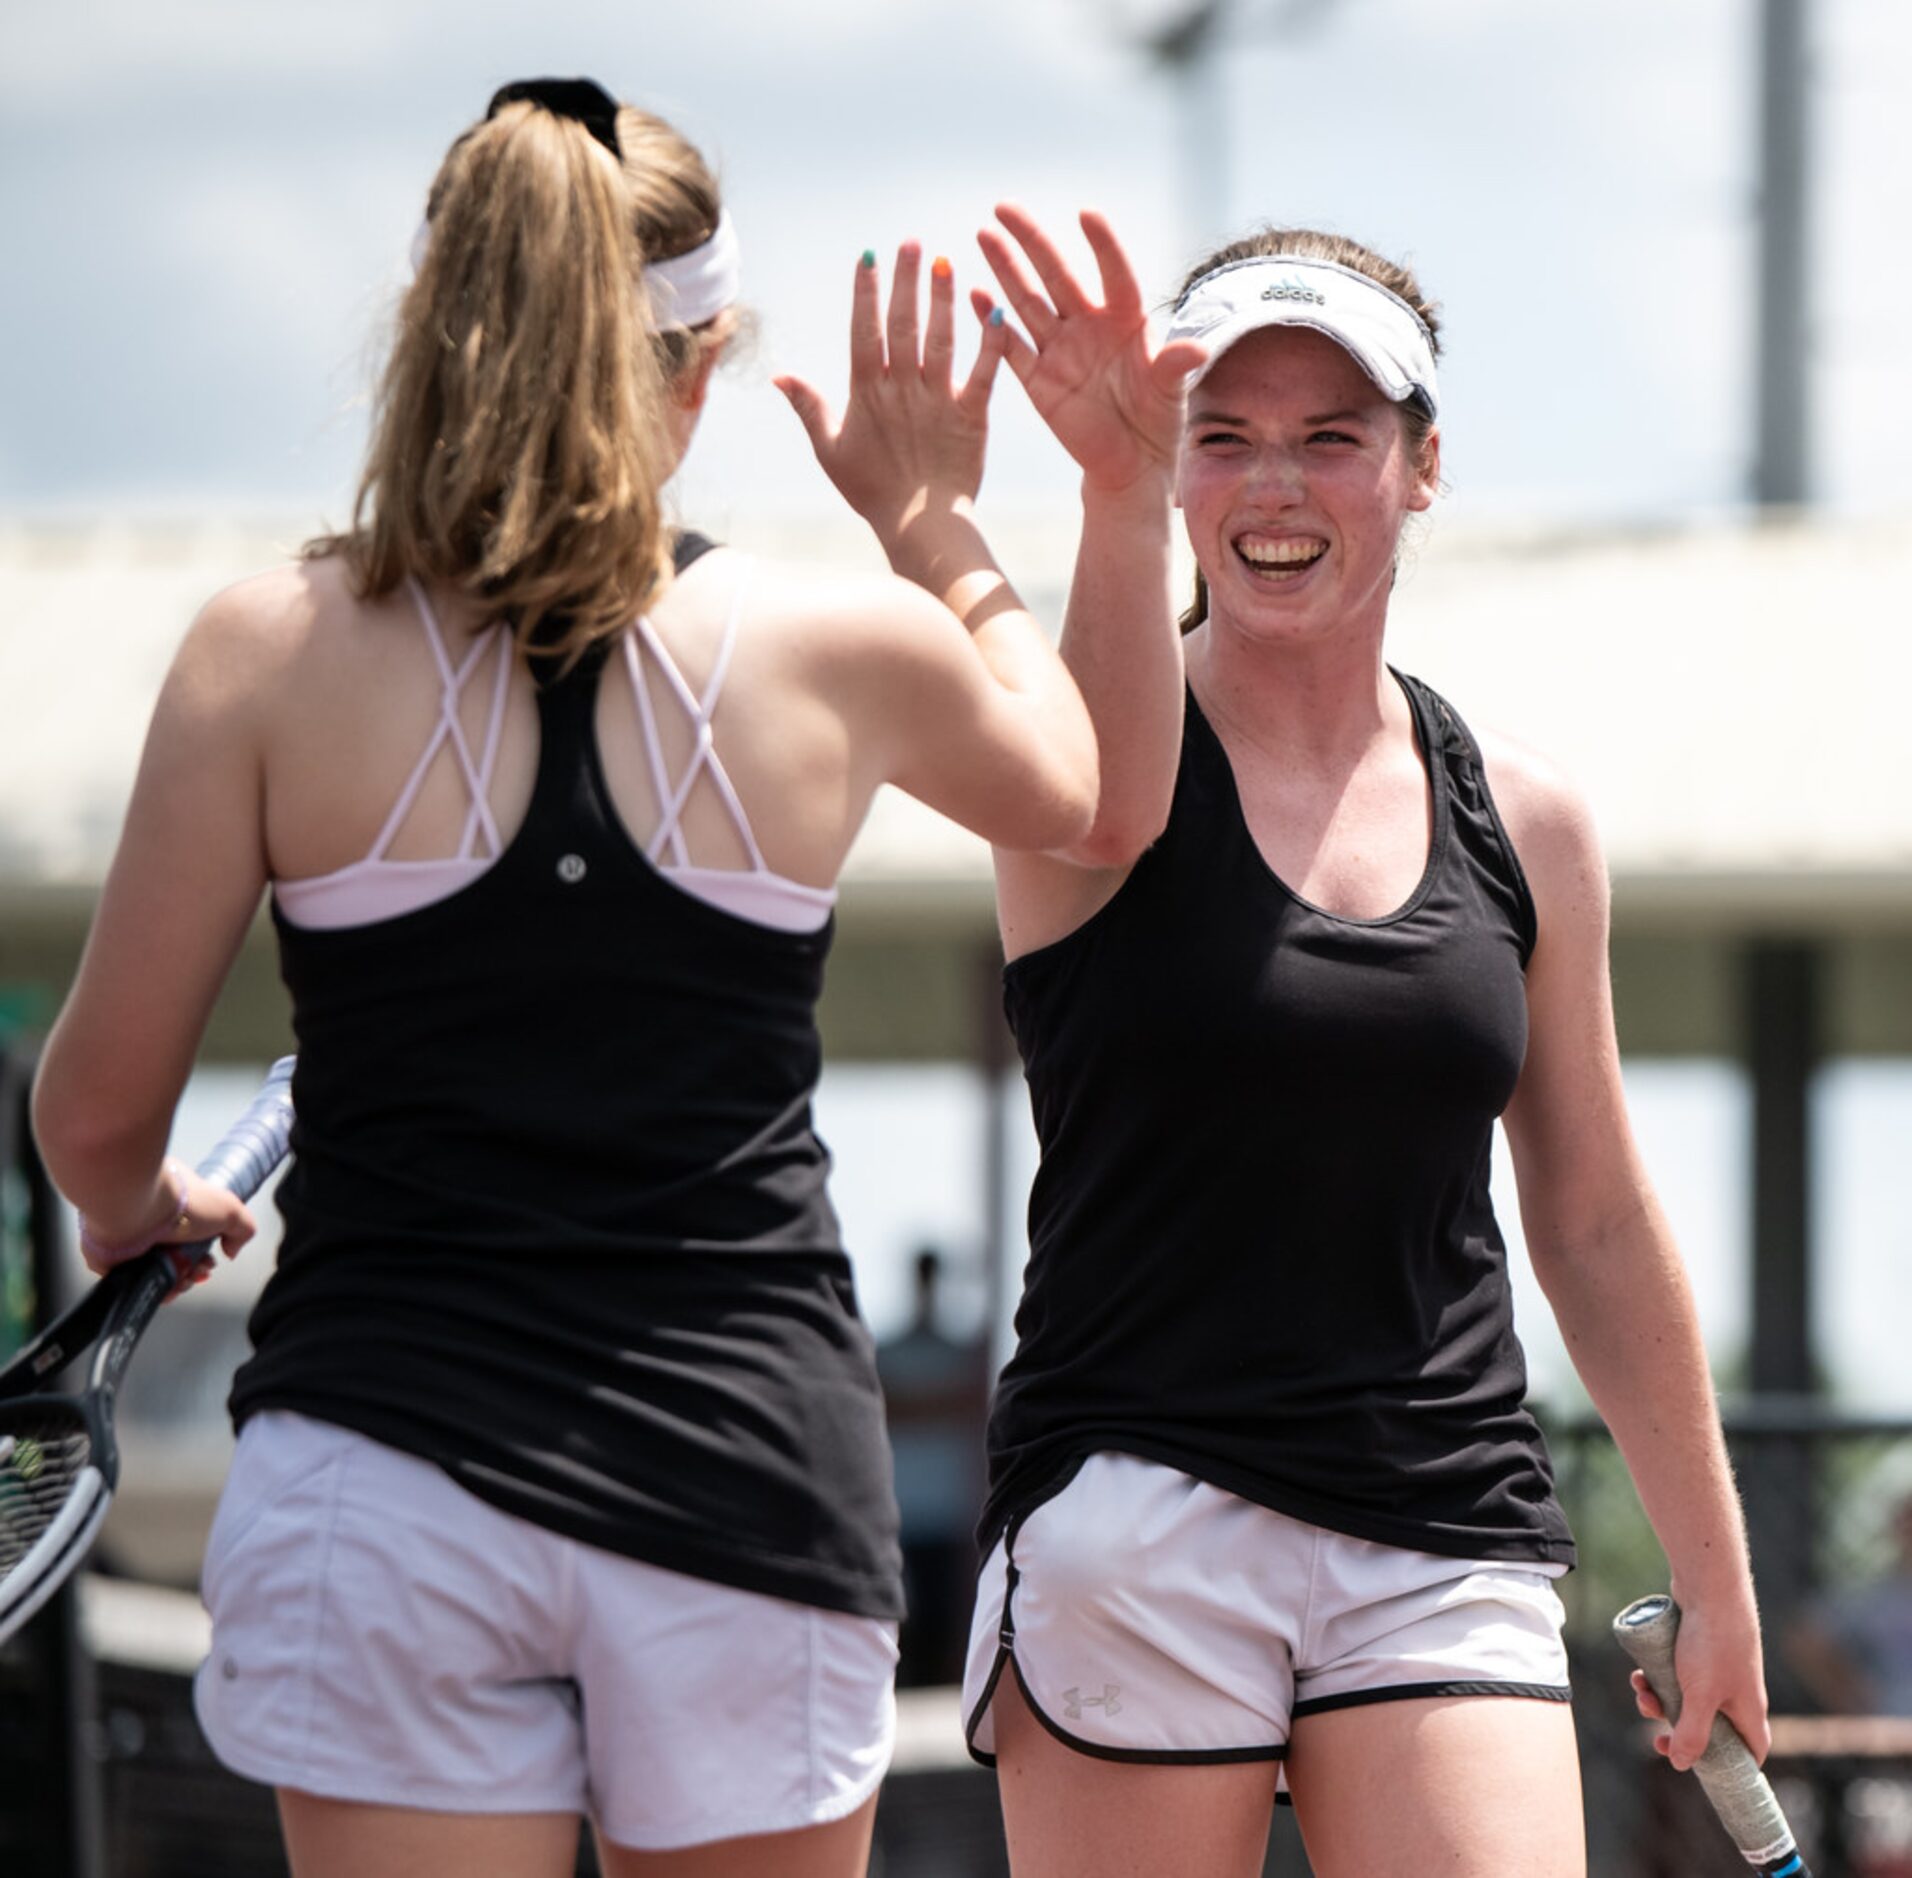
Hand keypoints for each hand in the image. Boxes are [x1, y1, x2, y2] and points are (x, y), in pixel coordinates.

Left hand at [79, 1161, 256, 1286]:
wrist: (137, 1209)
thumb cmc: (181, 1202)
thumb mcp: (230, 1209)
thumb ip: (243, 1229)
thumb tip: (231, 1251)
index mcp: (175, 1200)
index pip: (193, 1231)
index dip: (206, 1251)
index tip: (212, 1260)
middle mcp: (152, 1218)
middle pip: (177, 1254)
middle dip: (194, 1269)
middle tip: (199, 1273)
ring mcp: (132, 1239)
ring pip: (159, 1269)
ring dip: (177, 1281)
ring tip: (185, 1281)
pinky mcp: (112, 1258)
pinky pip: (137, 1281)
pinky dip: (154, 1288)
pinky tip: (168, 1288)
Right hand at [776, 244, 1008, 549]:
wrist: (919, 527)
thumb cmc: (872, 492)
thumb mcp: (830, 451)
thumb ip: (808, 408)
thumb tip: (778, 376)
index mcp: (867, 393)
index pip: (865, 332)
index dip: (866, 294)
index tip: (868, 257)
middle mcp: (903, 390)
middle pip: (903, 325)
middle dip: (906, 281)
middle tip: (911, 243)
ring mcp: (938, 401)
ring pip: (940, 340)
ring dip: (943, 300)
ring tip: (946, 263)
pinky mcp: (971, 416)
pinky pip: (983, 374)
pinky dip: (991, 344)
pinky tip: (997, 312)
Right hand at [975, 205, 1206, 495]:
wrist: (1130, 464)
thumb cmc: (1157, 423)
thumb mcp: (1170, 394)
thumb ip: (1174, 367)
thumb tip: (1194, 350)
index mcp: (1126, 321)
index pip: (1114, 273)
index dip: (1103, 246)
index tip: (1088, 215)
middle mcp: (1089, 326)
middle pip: (1057, 275)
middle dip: (1031, 241)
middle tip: (1004, 207)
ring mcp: (1060, 350)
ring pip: (1028, 301)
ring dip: (1006, 269)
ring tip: (985, 235)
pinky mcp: (1038, 379)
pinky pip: (1011, 346)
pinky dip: (992, 324)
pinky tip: (975, 295)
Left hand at [1629, 1596, 1771, 1769]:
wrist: (1709, 1587)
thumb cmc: (1712, 1643)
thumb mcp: (1700, 1696)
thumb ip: (1692, 1733)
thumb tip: (1682, 1764)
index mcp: (1748, 1710)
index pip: (1752, 1750)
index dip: (1732, 1766)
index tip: (1704, 1770)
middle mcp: (1736, 1691)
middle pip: (1709, 1726)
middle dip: (1677, 1727)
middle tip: (1654, 1730)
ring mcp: (1717, 1668)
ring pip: (1686, 1697)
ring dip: (1659, 1699)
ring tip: (1639, 1688)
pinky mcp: (1698, 1648)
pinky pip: (1676, 1673)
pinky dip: (1657, 1675)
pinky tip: (1638, 1670)